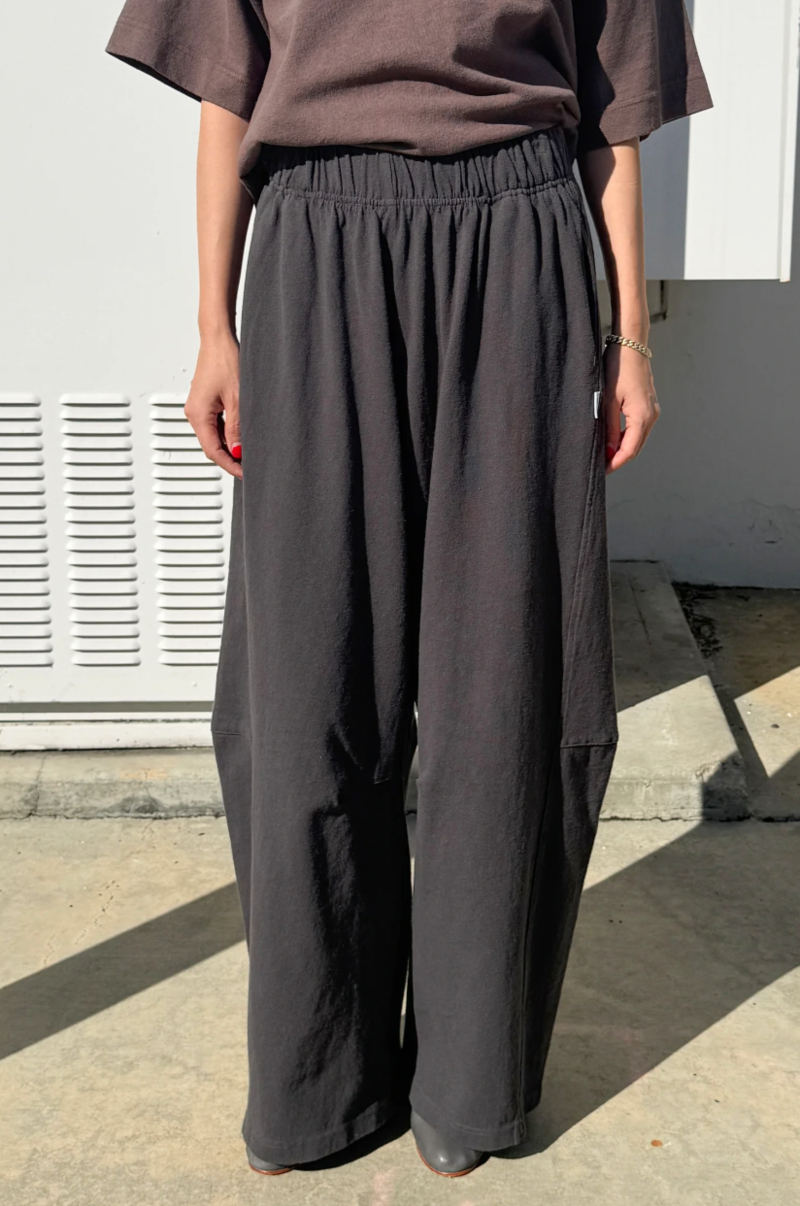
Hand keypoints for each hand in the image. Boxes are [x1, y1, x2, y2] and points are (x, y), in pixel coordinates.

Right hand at [184, 331, 242, 479]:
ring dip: (229, 446)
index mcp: (198, 414)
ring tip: (247, 453)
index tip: (244, 474)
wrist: (218, 339)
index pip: (212, 450)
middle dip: (229, 457)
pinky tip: (240, 436)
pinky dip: (227, 433)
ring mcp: (199, 407)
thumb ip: (237, 428)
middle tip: (249, 467)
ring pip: (213, 436)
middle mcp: (194, 412)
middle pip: (211, 445)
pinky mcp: (205, 402)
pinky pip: (215, 425)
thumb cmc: (225, 360)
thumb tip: (237, 450)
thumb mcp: (237, 398)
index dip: (229, 465)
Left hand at [603, 342, 659, 473]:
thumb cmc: (617, 368)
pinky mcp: (648, 405)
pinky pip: (638, 428)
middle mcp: (651, 415)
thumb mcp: (607, 401)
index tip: (602, 471)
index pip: (629, 450)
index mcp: (642, 415)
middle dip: (618, 459)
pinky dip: (626, 437)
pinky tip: (612, 439)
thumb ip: (608, 428)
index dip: (615, 463)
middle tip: (600, 466)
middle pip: (635, 447)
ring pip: (637, 439)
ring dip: (622, 448)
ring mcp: (652, 410)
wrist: (630, 345)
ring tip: (604, 454)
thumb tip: (608, 451)